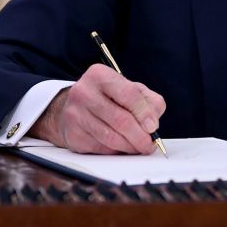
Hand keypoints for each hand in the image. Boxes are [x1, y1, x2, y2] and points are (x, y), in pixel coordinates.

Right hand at [30, 63, 165, 153]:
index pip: (128, 94)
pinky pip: (101, 148)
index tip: (153, 127)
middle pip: (120, 120)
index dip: (144, 113)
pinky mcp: (73, 134)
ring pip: (111, 137)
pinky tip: (121, 147)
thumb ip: (148, 100)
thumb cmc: (107, 97)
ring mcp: (75, 114)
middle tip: (149, 144)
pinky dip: (116, 151)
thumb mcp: (130, 89)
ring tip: (139, 147)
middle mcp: (84, 92)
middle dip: (140, 136)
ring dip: (130, 146)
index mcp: (100, 75)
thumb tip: (153, 121)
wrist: (74, 107)